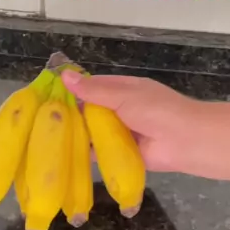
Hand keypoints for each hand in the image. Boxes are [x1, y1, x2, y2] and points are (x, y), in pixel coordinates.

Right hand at [62, 70, 199, 172]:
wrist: (184, 141)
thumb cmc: (156, 111)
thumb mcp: (123, 95)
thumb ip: (94, 90)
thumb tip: (65, 75)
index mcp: (125, 89)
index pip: (95, 86)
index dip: (74, 89)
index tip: (49, 94)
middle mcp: (123, 109)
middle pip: (93, 110)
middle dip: (74, 113)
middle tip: (44, 118)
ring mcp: (123, 132)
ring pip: (95, 131)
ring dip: (79, 133)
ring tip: (49, 136)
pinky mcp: (123, 153)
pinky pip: (102, 152)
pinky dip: (88, 153)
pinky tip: (67, 154)